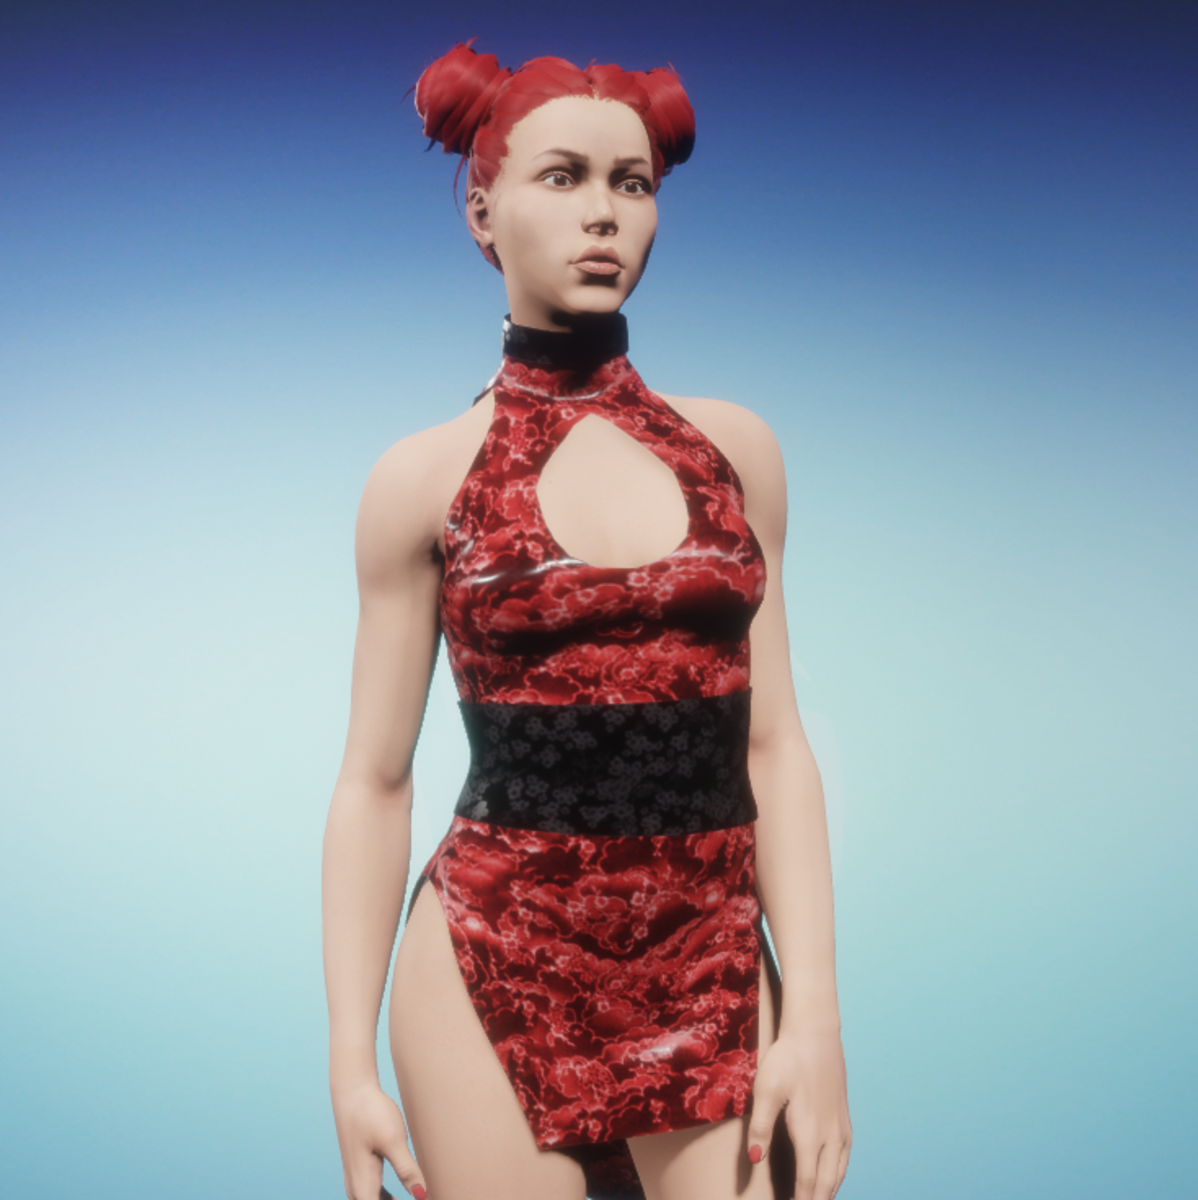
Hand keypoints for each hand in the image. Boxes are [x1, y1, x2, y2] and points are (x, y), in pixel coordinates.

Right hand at [332, 1079, 427, 1199]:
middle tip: (418, 1198)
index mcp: (362, 1183)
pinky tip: (394, 1196)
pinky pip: (368, 1194)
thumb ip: (407, 1170)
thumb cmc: (370, 1112)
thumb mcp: (393, 1140)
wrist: (352, 1090)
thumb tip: (422, 1196)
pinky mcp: (358, 1167)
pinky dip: (382, 1199)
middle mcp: (355, 1184)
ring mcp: (355, 1175)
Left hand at [746, 1028, 851, 1199]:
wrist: (815, 1033)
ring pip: (839, 1173)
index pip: (807, 1183)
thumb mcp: (766, 1089)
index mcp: (810, 1133)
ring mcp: (841, 1127)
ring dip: (829, 1191)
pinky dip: (837, 1174)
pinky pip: (845, 1157)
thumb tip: (754, 1160)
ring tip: (817, 1199)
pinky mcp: (845, 1117)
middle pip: (827, 1184)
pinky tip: (832, 1174)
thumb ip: (760, 1126)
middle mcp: (831, 1135)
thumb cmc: (788, 1058)